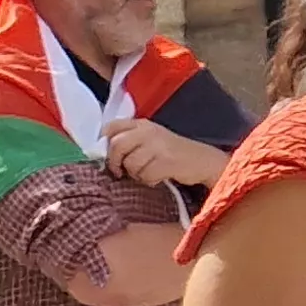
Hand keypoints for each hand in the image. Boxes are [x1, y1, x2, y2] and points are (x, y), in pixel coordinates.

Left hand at [101, 118, 223, 189]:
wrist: (201, 160)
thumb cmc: (172, 152)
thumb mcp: (150, 139)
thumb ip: (129, 140)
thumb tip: (104, 152)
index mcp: (142, 124)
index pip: (112, 126)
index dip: (103, 141)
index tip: (106, 154)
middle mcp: (149, 131)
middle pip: (117, 145)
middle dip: (115, 162)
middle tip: (119, 171)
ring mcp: (158, 145)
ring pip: (130, 164)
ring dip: (136, 174)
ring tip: (148, 171)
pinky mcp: (166, 161)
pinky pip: (145, 175)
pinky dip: (149, 180)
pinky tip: (158, 176)